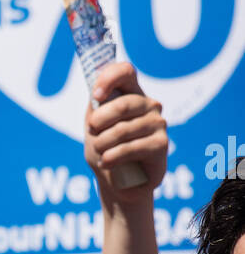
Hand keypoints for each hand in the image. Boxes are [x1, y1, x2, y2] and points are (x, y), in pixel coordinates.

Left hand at [85, 61, 166, 202]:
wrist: (118, 182)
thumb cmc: (105, 149)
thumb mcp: (94, 127)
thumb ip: (95, 108)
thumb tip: (97, 95)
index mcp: (131, 93)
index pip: (125, 71)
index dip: (109, 78)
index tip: (96, 96)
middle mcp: (149, 104)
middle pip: (122, 104)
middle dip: (99, 121)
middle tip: (92, 133)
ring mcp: (158, 123)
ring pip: (123, 129)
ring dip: (103, 143)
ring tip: (99, 153)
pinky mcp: (161, 144)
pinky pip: (132, 147)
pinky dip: (113, 156)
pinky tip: (106, 162)